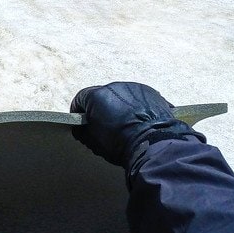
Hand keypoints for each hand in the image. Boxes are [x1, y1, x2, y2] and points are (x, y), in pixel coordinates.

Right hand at [70, 82, 202, 167]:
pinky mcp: (152, 94)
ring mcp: (135, 88)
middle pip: (102, 96)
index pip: (80, 99)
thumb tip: (81, 128)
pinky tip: (140, 123)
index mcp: (96, 96)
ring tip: (126, 125)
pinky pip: (139, 100)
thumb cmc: (121, 144)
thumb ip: (82, 132)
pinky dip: (137, 108)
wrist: (154, 146)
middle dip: (102, 108)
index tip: (82, 122)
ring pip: (122, 96)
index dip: (79, 111)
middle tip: (106, 126)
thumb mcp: (94, 143)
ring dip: (121, 107)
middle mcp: (115, 87)